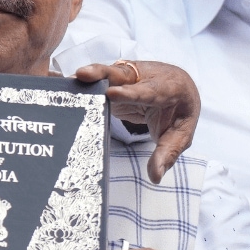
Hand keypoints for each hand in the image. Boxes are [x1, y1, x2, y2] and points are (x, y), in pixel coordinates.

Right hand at [74, 61, 199, 183]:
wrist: (180, 91)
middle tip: (82, 75)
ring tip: (70, 79)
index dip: (130, 93)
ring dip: (90, 75)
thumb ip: (166, 153)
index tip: (111, 94)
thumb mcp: (179, 135)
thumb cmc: (179, 114)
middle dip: (103, 74)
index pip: (150, 91)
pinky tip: (69, 84)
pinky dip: (86, 82)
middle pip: (125, 74)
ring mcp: (131, 75)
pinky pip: (101, 79)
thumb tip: (155, 177)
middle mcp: (149, 76)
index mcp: (171, 88)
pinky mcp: (117, 79)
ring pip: (110, 72)